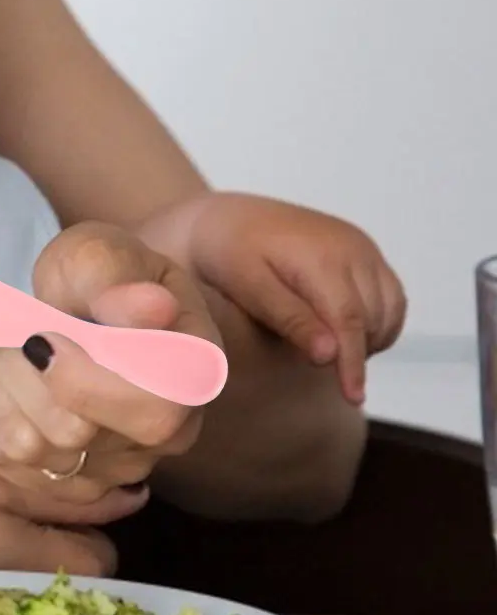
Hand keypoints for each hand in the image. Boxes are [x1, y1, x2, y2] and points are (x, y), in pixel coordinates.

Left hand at [0, 222, 211, 504]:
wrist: (91, 305)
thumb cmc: (102, 276)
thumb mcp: (101, 253)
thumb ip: (117, 281)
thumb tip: (152, 308)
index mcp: (193, 374)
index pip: (153, 411)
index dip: (83, 379)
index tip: (42, 335)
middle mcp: (168, 435)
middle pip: (73, 432)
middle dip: (27, 371)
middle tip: (30, 332)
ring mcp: (117, 467)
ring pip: (30, 448)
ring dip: (5, 387)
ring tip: (22, 352)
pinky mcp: (65, 481)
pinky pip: (3, 458)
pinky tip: (15, 383)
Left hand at [157, 192, 405, 405]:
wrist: (225, 217)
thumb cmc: (228, 253)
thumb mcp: (248, 287)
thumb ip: (290, 319)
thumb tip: (330, 357)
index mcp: (321, 255)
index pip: (350, 320)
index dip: (352, 362)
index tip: (351, 396)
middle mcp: (352, 247)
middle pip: (373, 318)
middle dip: (354, 350)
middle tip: (313, 362)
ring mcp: (362, 247)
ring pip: (388, 310)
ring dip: (369, 337)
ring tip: (327, 347)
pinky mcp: (365, 251)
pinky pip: (390, 297)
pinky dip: (377, 321)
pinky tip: (343, 332)